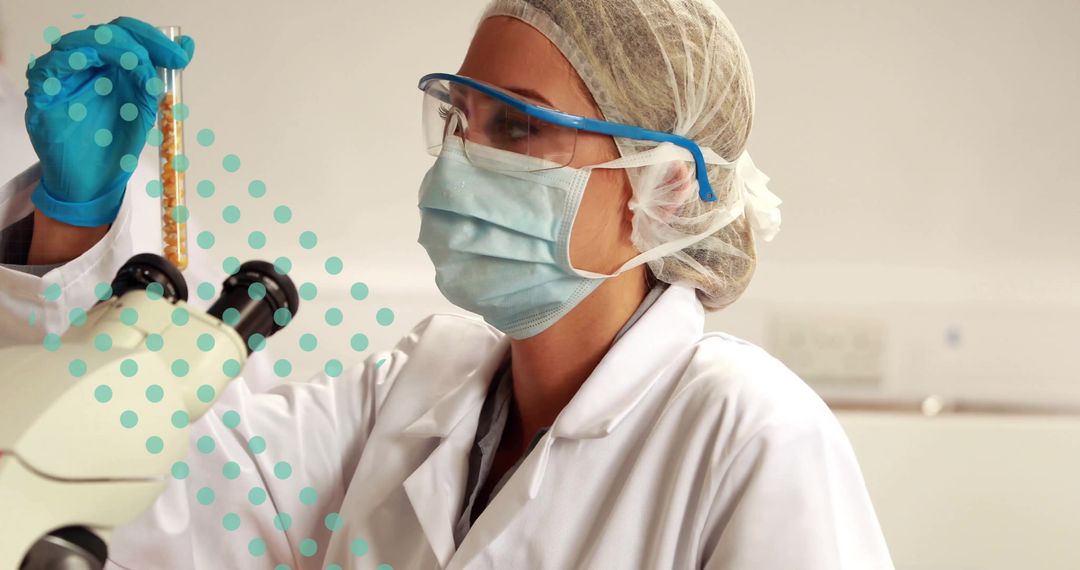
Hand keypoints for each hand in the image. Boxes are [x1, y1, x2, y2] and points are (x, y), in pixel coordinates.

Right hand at [25, 17, 193, 226]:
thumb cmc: (115, 147)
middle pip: (104, 33)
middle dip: (141, 42)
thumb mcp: (145, 109)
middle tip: (170, 61)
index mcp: (107, 68)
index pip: (125, 36)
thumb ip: (159, 77)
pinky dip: (77, 58)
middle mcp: (84, 67)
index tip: (182, 58)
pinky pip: (52, 64)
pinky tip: (102, 64)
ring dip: (114, 48)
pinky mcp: (42, 93)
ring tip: (140, 64)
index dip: (153, 39)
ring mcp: (61, 77)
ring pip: (79, 42)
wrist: (94, 184)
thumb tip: (187, 46)